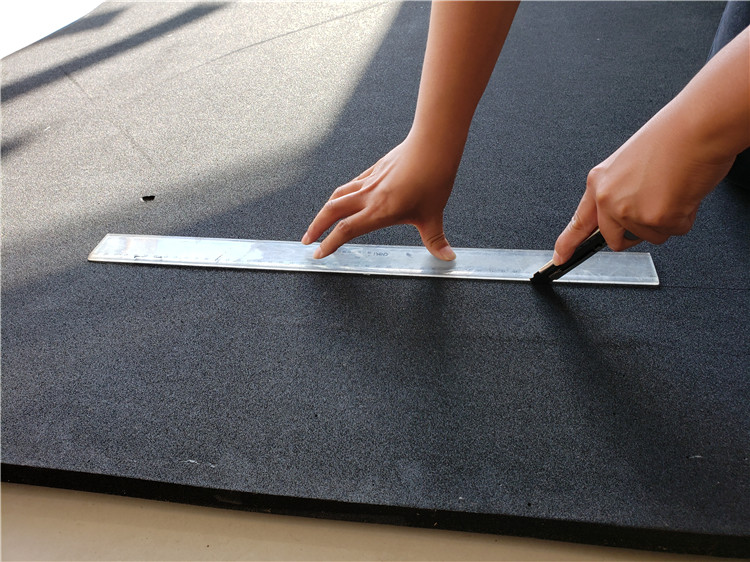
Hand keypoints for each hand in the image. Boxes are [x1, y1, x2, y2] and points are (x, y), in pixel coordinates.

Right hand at [301, 135, 458, 259]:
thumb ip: (436, 240)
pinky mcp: (375, 170)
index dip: (330, 244)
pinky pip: (351, 184)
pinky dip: (342, 194)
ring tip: (319, 222)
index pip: (346, 230)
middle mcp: (368, 196)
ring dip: (325, 211)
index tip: (319, 254)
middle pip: (331, 211)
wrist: (433, 146)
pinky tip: (343, 199)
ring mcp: (369, 181)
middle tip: (307, 240)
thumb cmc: (433, 179)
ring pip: (338, 196)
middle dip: (316, 227)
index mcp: (379, 211)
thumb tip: (448, 258)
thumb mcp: (434, 216)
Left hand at [552, 109, 735, 264]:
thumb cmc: (672, 137)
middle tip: (654, 210)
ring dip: (667, 219)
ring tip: (673, 189)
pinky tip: (685, 192)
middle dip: (634, 234)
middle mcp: (608, 199)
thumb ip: (621, 193)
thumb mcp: (631, 165)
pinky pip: (675, 231)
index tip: (559, 258)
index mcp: (599, 182)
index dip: (567, 243)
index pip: (579, 221)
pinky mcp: (656, 219)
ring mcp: (630, 212)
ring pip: (651, 236)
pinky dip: (685, 216)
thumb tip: (625, 218)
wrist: (697, 125)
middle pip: (615, 240)